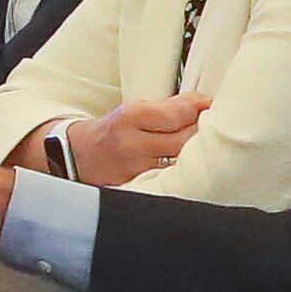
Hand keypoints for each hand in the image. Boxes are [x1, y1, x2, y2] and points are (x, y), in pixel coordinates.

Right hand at [62, 91, 213, 187]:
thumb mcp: (134, 109)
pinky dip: (182, 171)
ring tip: (200, 146)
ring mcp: (136, 170)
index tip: (212, 106)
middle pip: (186, 139)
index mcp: (131, 118)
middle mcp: (133, 145)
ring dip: (195, 153)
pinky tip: (187, 167)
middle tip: (210, 126)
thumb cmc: (111, 130)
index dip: (202, 108)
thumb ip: (168, 107)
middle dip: (201, 131)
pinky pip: (171, 178)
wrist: (78, 157)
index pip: (180, 113)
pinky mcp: (139, 188)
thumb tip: (203, 102)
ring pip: (182, 162)